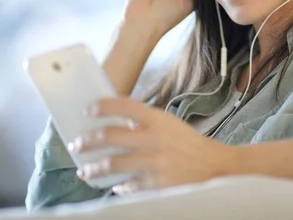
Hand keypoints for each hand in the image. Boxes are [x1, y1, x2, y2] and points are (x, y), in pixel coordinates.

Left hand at [69, 97, 236, 190]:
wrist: (216, 166)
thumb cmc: (190, 144)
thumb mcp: (170, 124)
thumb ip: (146, 122)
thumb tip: (117, 121)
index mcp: (158, 119)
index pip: (124, 106)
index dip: (102, 106)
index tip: (87, 110)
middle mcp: (154, 138)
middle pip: (111, 137)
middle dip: (88, 141)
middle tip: (76, 144)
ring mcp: (155, 162)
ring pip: (114, 164)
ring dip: (95, 168)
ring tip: (83, 170)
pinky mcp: (157, 184)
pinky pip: (129, 185)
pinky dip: (120, 186)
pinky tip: (114, 186)